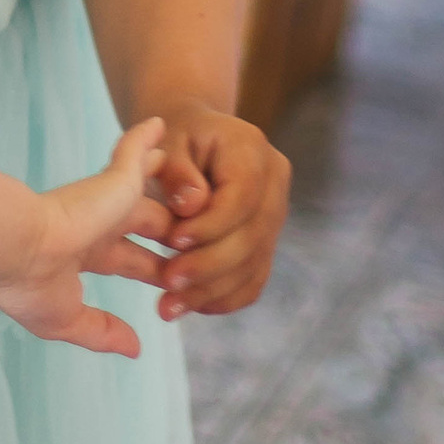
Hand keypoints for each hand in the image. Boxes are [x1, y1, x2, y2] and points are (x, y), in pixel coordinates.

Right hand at [0, 117, 170, 354]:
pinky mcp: (111, 180)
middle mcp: (94, 225)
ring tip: (192, 174)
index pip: (129, 263)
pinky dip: (145, 138)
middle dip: (171, 233)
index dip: (153, 272)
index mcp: (81, 255)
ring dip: (166, 182)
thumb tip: (136, 348)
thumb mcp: (66, 320)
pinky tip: (159, 124)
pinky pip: (134, 151)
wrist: (12, 245)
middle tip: (203, 232)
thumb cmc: (28, 286)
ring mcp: (102, 200)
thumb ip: (102, 332)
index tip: (174, 280)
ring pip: (144, 187)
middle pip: (145, 226)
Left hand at [143, 99, 288, 316]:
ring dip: (212, 290)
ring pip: (254, 263)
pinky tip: (192, 306)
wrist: (194, 138)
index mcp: (252, 150)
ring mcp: (275, 215)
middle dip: (209, 264)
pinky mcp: (266, 241)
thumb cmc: (176, 136)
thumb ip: (177, 171)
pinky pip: (254, 278)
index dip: (211, 225)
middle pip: (253, 235)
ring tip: (170, 307)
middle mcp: (275, 184)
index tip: (173, 242)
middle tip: (168, 282)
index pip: (242, 196)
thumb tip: (192, 206)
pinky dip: (225, 297)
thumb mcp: (167, 141)